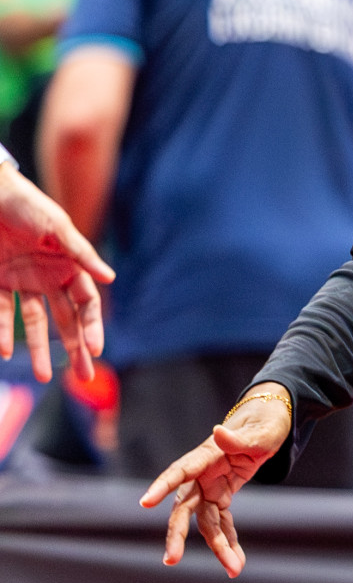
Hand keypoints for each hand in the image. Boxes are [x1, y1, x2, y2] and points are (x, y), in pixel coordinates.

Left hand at [0, 162, 113, 381]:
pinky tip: (5, 350)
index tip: (95, 348)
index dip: (92, 325)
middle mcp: (49, 278)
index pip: (87, 302)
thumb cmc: (28, 206)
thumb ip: (82, 253)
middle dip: (75, 348)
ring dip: (39, 349)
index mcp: (70, 265)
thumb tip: (111, 277)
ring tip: (42, 375)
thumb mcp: (58, 228)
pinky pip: (2, 313)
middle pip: (67, 319)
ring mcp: (23, 282)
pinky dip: (4, 331)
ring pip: (36, 324)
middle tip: (84, 376)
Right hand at [139, 384, 291, 577]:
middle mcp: (202, 474)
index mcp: (208, 454)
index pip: (181, 470)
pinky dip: (229, 541)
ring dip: (218, 546)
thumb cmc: (264, 423)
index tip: (145, 503)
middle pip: (184, 506)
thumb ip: (240, 437)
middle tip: (171, 559)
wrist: (267, 424)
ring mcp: (210, 487)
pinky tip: (235, 561)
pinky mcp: (220, 496)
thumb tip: (218, 430)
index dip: (163, 485)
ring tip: (233, 569)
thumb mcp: (261, 430)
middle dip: (178, 533)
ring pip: (205, 522)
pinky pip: (222, 523)